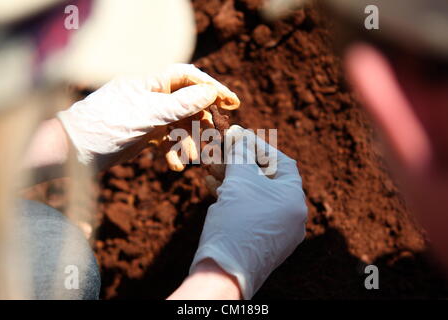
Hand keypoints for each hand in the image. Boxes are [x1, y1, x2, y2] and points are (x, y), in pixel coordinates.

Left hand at [57, 64, 238, 170]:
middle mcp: (151, 96)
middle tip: (217, 136)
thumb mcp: (147, 114)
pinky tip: (174, 166)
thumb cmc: (106, 126)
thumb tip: (210, 93)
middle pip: (188, 103)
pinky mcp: (144, 134)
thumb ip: (180, 104)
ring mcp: (148, 116)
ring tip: (191, 159)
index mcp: (150, 83)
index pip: (188, 77)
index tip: (232, 102)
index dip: (211, 87)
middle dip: (203, 121)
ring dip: (188, 142)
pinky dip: (173, 152)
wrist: (74, 152)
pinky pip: (167, 140)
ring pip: (180, 125)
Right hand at [190, 125, 307, 298]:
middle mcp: (290, 217)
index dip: (259, 147)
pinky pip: (248, 211)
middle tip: (221, 150)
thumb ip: (240, 154)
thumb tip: (237, 132)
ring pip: (253, 195)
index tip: (240, 136)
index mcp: (294, 201)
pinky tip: (211, 186)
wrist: (223, 274)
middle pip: (265, 179)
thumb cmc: (236, 223)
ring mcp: (276, 231)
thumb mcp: (239, 181)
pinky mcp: (260, 241)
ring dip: (232, 178)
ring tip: (210, 166)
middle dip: (240, 162)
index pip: (282, 163)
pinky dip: (232, 197)